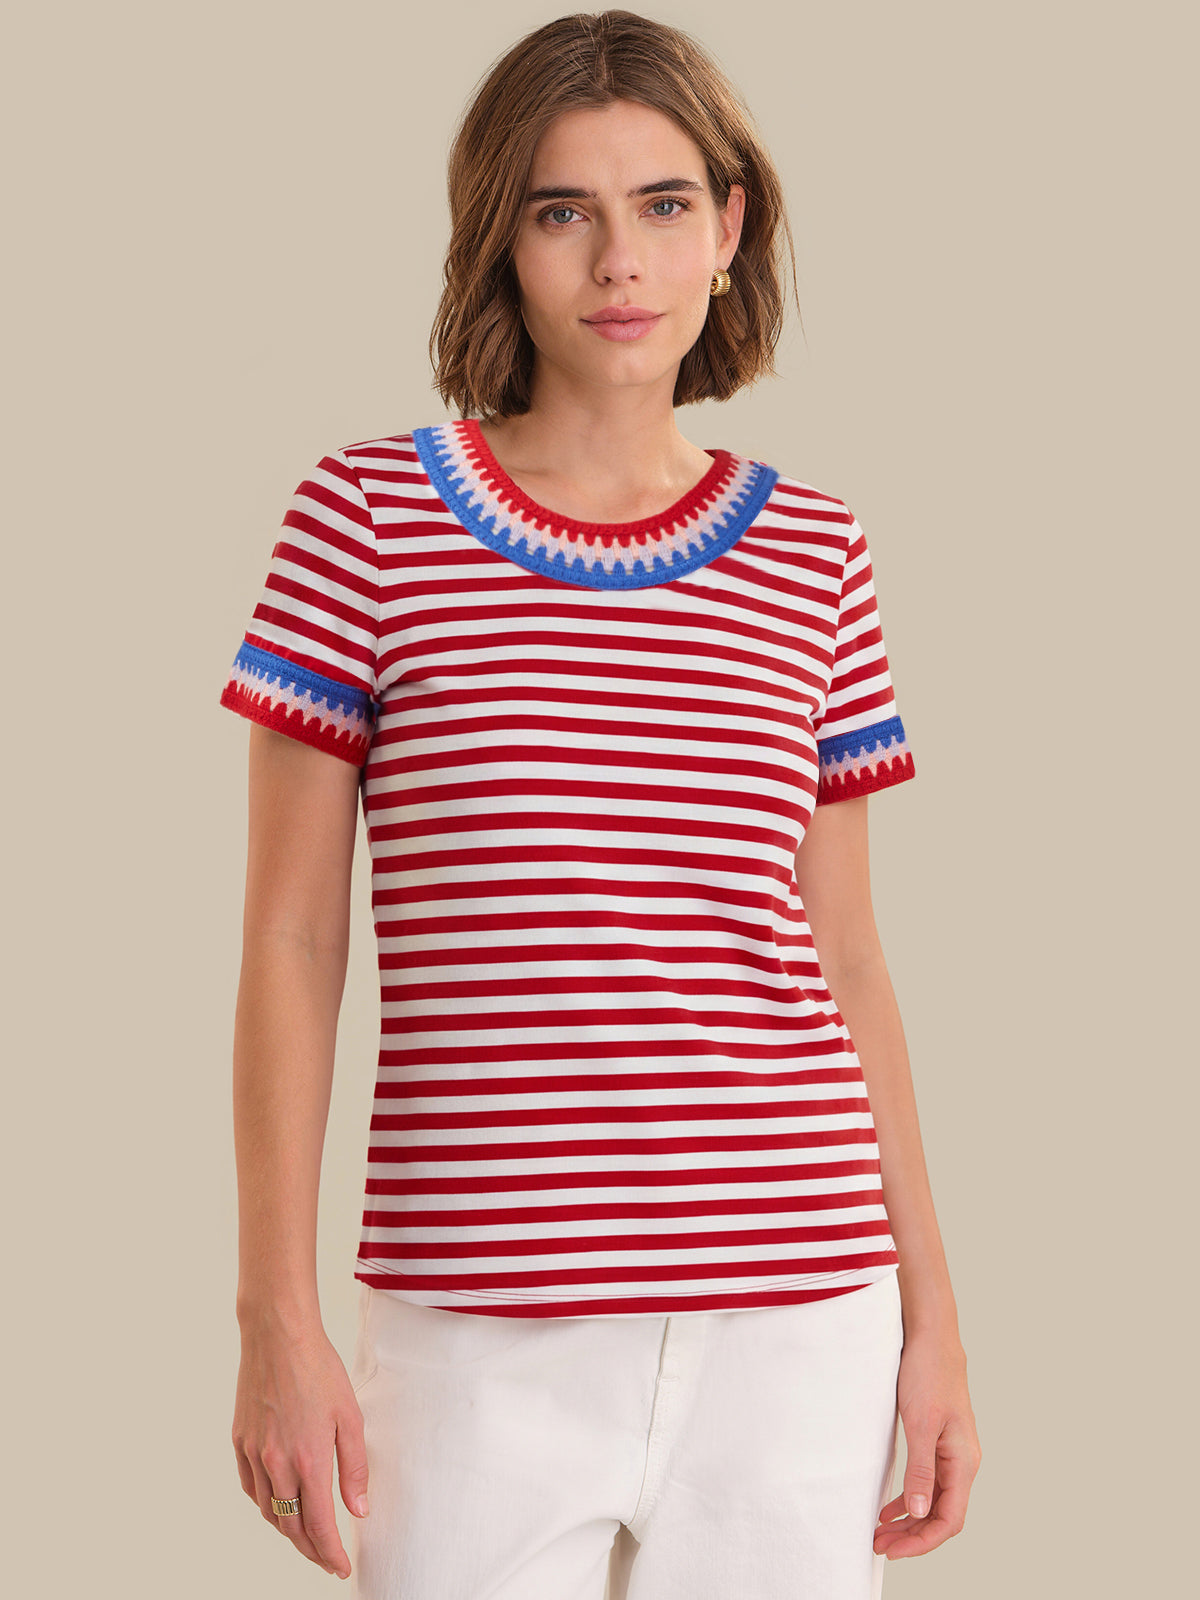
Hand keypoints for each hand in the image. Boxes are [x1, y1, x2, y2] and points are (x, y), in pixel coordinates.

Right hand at [232, 1319, 369, 1579]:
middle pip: (291, 1526)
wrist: (278, 1336)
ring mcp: (254, 1453)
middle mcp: (276, 1463)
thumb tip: (358, 1509)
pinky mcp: (240, 1441)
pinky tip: (279, 1503)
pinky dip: (266, 1504)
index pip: (318, 1525)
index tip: (341, 1566)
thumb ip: (354, 1467)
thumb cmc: (319, 1369)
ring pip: (269, 1511)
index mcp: (308, 1459)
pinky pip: (252, 1488)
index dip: (330, 1552)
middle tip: (327, 1557)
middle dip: (311, 1549)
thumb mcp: (350, 1416)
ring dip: (288, 1530)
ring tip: (307, 1536)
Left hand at [873, 1325, 981, 1559]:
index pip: (949, 1519)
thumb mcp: (920, 1422)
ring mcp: (952, 1452)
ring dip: (909, 1520)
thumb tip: (917, 1512)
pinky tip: (890, 1507)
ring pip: (934, 1500)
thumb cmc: (928, 1373)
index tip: (893, 1550)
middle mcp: (963, 1461)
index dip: (922, 1541)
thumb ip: (921, 1469)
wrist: (931, 1336)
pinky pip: (929, 1482)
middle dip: (912, 1536)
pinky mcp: (939, 1441)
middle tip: (879, 1545)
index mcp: (964, 1461)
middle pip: (942, 1515)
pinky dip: (910, 1499)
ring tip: (880, 1532)